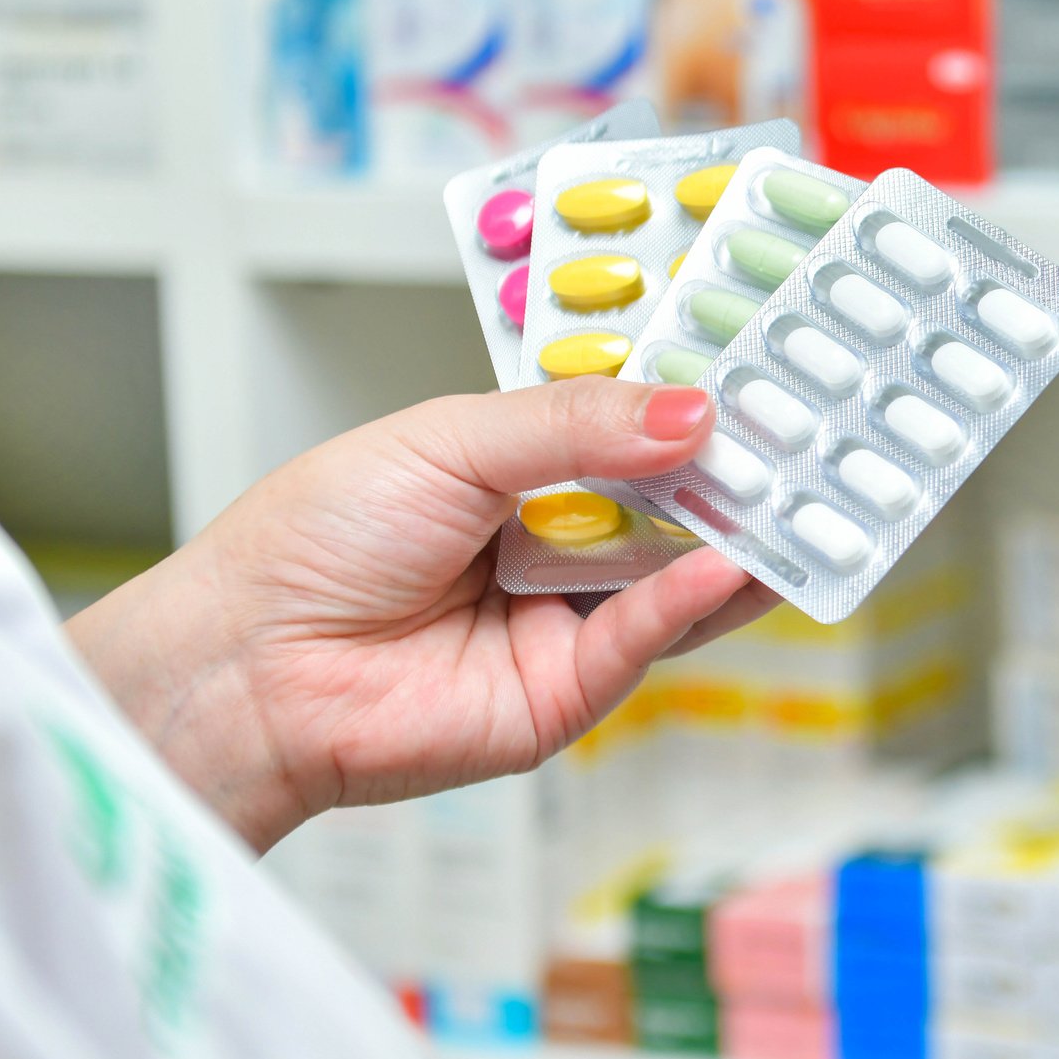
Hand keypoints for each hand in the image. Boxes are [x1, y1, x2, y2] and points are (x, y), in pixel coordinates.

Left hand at [69, 378, 779, 852]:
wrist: (248, 666)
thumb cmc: (311, 544)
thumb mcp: (450, 442)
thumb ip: (574, 425)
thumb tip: (691, 412)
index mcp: (519, 467)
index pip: (633, 424)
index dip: (694, 400)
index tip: (767, 366)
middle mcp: (555, 540)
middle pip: (673, 501)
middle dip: (739, 469)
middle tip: (811, 428)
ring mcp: (567, 618)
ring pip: (678, 574)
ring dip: (741, 537)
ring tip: (801, 496)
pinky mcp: (567, 693)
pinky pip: (645, 639)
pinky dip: (690, 601)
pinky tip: (722, 562)